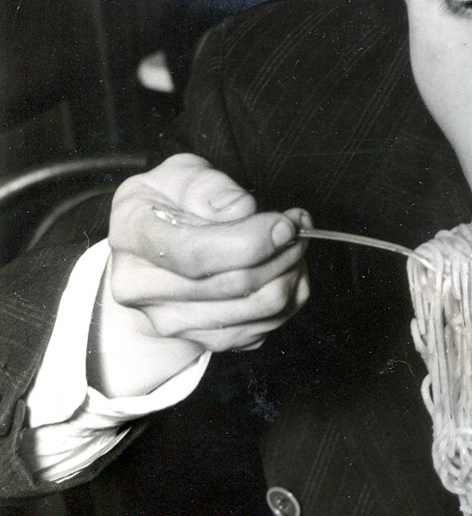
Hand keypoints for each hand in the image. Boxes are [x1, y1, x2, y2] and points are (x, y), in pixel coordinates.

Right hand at [90, 154, 310, 395]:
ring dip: (291, 273)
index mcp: (132, 238)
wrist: (154, 245)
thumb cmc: (169, 202)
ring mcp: (174, 324)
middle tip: (296, 227)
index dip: (250, 241)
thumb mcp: (181, 174)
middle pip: (234, 286)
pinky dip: (289, 295)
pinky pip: (267, 326)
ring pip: (259, 310)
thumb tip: (242, 210)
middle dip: (281, 253)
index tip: (283, 225)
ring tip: (292, 244)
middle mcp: (144, 291)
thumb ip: (210, 187)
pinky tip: (283, 269)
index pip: (194, 254)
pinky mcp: (207, 340)